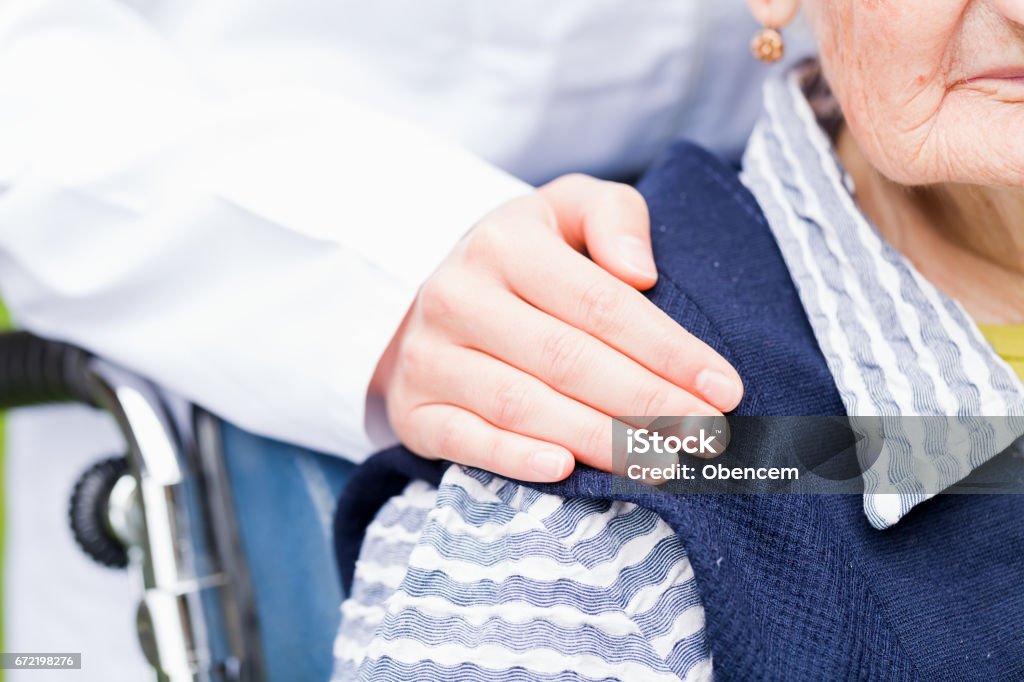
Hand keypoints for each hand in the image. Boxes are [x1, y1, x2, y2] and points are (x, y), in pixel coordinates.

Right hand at [371, 174, 742, 480]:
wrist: (442, 295)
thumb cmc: (527, 255)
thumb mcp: (568, 210)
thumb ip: (614, 217)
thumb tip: (641, 270)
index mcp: (504, 242)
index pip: (600, 303)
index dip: (667, 350)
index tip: (724, 389)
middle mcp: (457, 296)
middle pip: (567, 359)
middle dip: (646, 404)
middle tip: (706, 437)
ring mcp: (428, 356)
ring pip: (521, 405)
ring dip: (598, 441)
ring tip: (662, 463)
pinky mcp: (412, 407)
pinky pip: (464, 439)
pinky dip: (514, 460)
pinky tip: (566, 471)